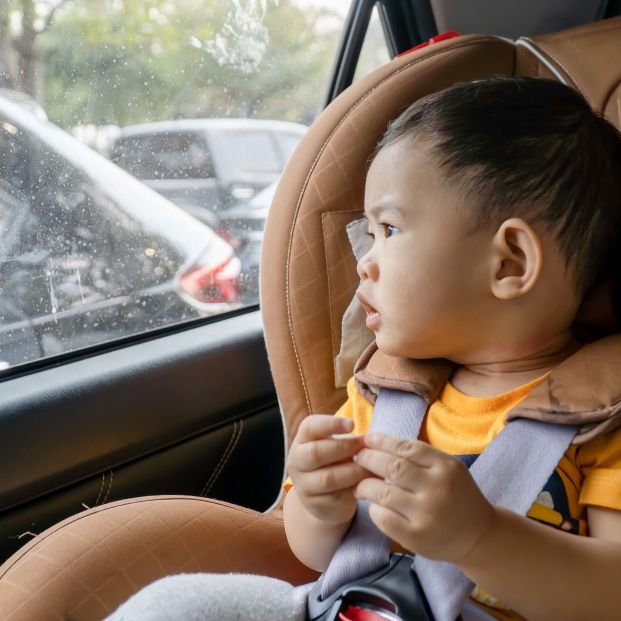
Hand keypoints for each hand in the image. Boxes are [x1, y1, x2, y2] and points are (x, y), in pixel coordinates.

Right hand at [287, 414, 366, 524]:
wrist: (326, 497)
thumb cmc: (335, 462)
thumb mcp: (337, 446)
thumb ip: (348, 440)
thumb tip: (371, 441)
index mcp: (302, 440)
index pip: (310, 427)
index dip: (331, 423)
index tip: (352, 424)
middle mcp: (296, 461)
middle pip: (315, 452)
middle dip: (344, 447)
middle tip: (363, 446)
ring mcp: (302, 484)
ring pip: (327, 477)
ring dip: (353, 471)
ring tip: (369, 468)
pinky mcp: (314, 504)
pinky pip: (335, 497)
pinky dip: (352, 489)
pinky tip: (365, 484)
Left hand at [354, 432, 495, 563]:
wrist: (478, 536)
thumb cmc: (457, 495)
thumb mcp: (448, 468)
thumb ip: (419, 456)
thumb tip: (377, 441)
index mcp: (445, 466)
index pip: (406, 447)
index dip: (382, 441)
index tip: (367, 439)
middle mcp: (437, 488)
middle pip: (392, 467)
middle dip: (368, 459)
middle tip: (357, 458)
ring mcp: (426, 514)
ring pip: (383, 492)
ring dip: (365, 485)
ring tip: (359, 483)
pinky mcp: (416, 537)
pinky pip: (384, 518)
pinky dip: (373, 508)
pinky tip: (373, 504)